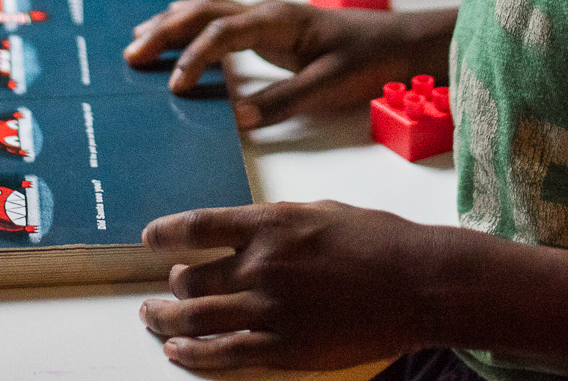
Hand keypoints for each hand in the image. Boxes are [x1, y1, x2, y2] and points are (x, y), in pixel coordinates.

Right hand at [124, 0, 454, 128]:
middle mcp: (267, 12)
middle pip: (204, 12)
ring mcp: (267, 18)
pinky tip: (176, 39)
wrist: (402, 42)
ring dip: (172, 25)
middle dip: (164, 32)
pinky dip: (191, 28)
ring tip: (138, 44)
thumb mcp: (330, 85)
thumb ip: (284, 101)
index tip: (175, 86)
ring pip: (208, 12)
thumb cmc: (370, 59)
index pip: (222, 31)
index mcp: (278, 21)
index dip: (194, 56)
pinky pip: (220, 22)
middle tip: (131, 57)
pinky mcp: (271, 29)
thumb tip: (238, 118)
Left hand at [140, 201, 441, 369]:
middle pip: (191, 278)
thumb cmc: (377, 241)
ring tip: (153, 319)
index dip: (165, 234)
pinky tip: (177, 353)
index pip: (197, 226)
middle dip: (172, 285)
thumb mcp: (320, 212)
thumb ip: (276, 224)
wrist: (417, 282)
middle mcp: (262, 265)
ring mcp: (270, 309)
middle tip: (166, 289)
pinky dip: (193, 355)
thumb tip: (242, 234)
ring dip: (166, 320)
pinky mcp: (284, 348)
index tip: (150, 238)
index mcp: (270, 225)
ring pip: (196, 318)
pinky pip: (224, 355)